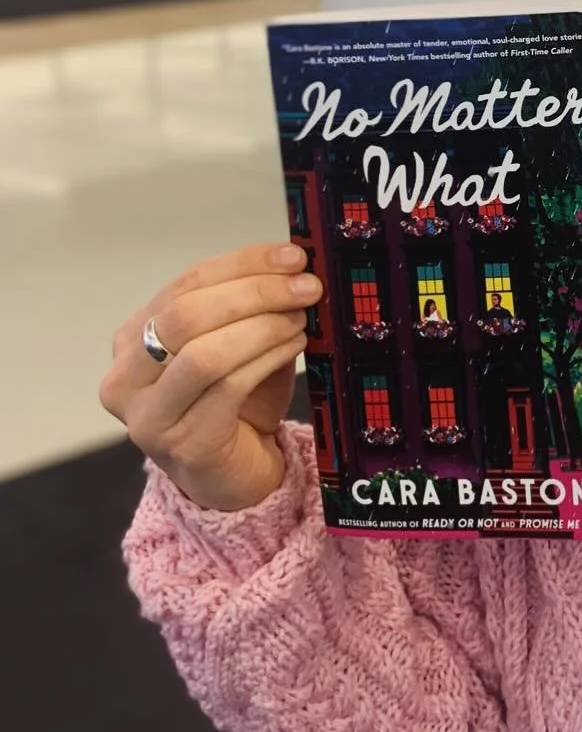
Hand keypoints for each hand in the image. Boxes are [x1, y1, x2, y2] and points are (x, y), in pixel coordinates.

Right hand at [100, 243, 323, 510]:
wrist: (234, 475)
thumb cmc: (237, 405)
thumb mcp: (239, 345)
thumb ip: (249, 309)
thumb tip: (293, 268)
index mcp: (134, 337)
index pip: (187, 283)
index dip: (243, 264)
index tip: (293, 256)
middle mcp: (126, 375)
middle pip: (186, 314)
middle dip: (255, 293)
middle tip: (305, 288)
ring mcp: (148, 415)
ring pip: (204, 353)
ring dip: (263, 327)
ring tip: (301, 319)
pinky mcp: (182, 444)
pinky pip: (227, 387)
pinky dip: (267, 358)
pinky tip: (293, 347)